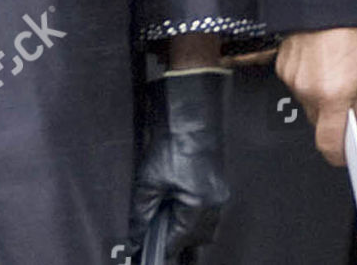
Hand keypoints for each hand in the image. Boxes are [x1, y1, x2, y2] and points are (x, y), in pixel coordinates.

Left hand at [128, 70, 228, 262]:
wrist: (189, 113)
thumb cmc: (172, 142)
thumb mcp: (148, 182)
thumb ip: (141, 215)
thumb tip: (136, 237)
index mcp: (199, 207)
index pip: (177, 242)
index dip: (158, 244)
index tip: (145, 244)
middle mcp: (215, 203)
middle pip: (194, 239)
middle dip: (175, 237)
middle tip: (155, 226)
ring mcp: (220, 192)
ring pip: (204, 226)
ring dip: (186, 225)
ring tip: (167, 210)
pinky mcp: (219, 182)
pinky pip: (208, 209)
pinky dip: (193, 211)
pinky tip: (178, 198)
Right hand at [275, 26, 356, 166]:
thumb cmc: (356, 26)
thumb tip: (356, 125)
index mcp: (332, 95)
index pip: (329, 145)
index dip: (339, 154)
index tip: (345, 153)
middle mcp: (307, 90)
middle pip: (318, 122)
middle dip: (333, 114)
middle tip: (349, 89)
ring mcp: (291, 77)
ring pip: (307, 102)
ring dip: (320, 94)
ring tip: (335, 66)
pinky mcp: (282, 64)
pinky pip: (297, 83)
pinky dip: (308, 78)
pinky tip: (321, 58)